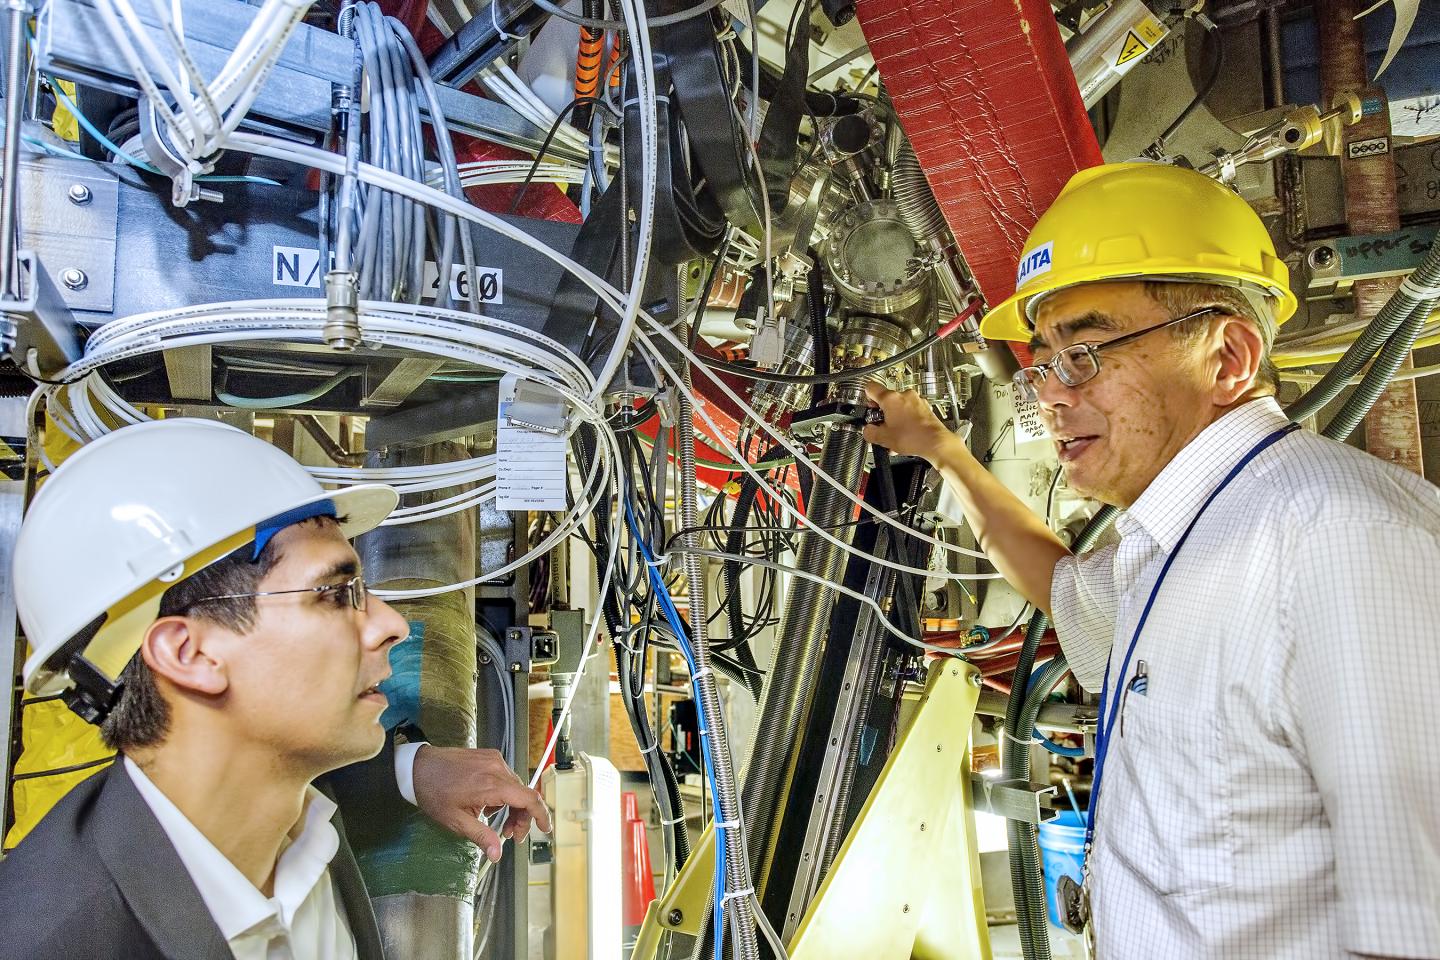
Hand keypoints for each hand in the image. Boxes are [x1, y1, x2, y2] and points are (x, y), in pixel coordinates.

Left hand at [411, 745, 551, 862]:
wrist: (418, 767)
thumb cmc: (434, 793)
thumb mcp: (456, 821)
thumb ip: (481, 836)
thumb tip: (497, 854)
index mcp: (492, 785)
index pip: (528, 799)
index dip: (541, 815)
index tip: (545, 829)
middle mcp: (497, 769)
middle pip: (524, 795)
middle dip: (521, 817)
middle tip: (510, 835)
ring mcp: (493, 759)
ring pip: (515, 786)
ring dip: (512, 806)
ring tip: (493, 819)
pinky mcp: (488, 755)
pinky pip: (505, 776)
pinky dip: (503, 792)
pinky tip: (487, 802)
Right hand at [861, 382, 958, 463]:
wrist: (934, 442)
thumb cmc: (913, 437)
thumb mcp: (883, 438)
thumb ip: (869, 432)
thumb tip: (867, 430)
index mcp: (891, 398)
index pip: (871, 387)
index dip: (866, 397)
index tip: (867, 406)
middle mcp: (904, 395)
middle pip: (886, 399)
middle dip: (882, 413)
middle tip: (880, 425)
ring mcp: (916, 400)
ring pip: (899, 406)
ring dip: (894, 418)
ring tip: (893, 433)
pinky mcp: (925, 408)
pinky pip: (910, 411)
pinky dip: (905, 420)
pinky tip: (904, 434)